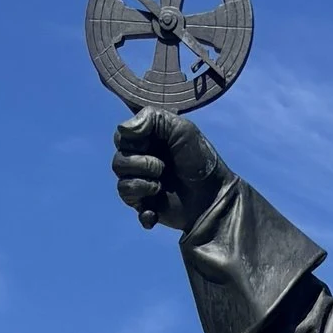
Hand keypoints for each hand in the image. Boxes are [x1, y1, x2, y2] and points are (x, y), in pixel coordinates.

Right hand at [111, 109, 229, 231]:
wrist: (214, 195)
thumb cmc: (200, 159)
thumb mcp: (181, 128)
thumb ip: (151, 119)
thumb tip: (122, 129)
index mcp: (148, 142)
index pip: (121, 138)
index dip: (131, 142)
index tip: (150, 143)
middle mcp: (143, 162)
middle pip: (118, 163)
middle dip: (139, 164)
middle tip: (162, 167)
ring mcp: (145, 186)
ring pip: (122, 187)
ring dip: (141, 186)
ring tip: (161, 186)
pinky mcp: (149, 208)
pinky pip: (134, 210)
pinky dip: (144, 212)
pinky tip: (155, 213)